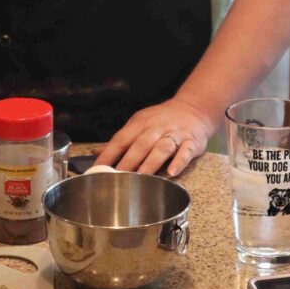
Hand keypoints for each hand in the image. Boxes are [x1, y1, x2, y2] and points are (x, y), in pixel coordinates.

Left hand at [93, 98, 213, 176]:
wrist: (193, 109)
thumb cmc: (161, 120)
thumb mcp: (139, 124)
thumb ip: (121, 140)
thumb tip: (96, 152)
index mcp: (140, 124)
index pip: (121, 139)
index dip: (108, 154)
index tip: (97, 169)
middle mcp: (156, 128)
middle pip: (141, 145)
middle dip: (128, 162)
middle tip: (117, 179)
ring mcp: (174, 134)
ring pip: (161, 148)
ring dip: (151, 163)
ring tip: (142, 177)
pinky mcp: (191, 142)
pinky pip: (185, 152)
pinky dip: (178, 162)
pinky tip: (172, 173)